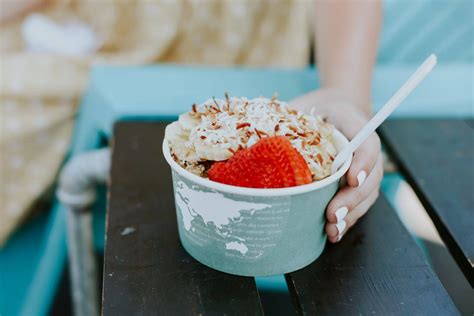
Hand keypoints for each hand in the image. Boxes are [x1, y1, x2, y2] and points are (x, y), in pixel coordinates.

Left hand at [290, 88, 382, 242]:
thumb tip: (255, 142)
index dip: (362, 163)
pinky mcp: (357, 182)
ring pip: (368, 194)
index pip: (367, 144)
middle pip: (371, 177)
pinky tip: (334, 232)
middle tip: (333, 215)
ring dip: (352, 215)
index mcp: (356, 124)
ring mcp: (365, 168)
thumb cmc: (316, 108)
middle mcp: (365, 149)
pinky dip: (349, 218)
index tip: (350, 179)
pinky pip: (359, 202)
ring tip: (334, 231)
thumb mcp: (304, 105)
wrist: (334, 108)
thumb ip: (289, 118)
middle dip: (353, 199)